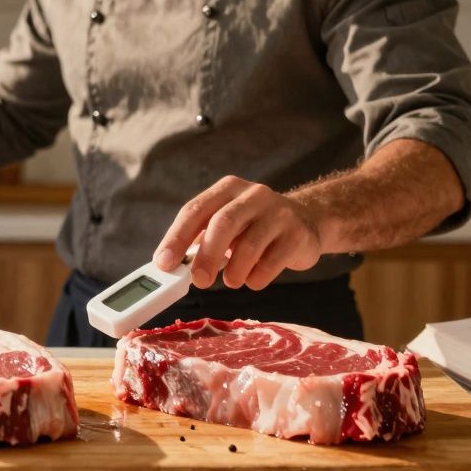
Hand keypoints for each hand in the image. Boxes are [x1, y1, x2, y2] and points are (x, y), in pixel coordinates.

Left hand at [153, 176, 322, 289]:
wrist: (307, 222)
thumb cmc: (254, 226)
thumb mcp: (226, 225)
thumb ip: (199, 240)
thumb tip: (169, 266)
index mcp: (227, 189)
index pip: (195, 210)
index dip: (176, 238)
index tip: (163, 263)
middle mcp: (253, 195)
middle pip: (223, 222)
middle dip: (206, 255)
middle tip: (199, 280)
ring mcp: (278, 213)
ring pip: (249, 245)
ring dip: (235, 271)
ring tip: (232, 281)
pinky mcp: (297, 234)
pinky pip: (271, 262)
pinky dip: (257, 277)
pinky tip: (253, 278)